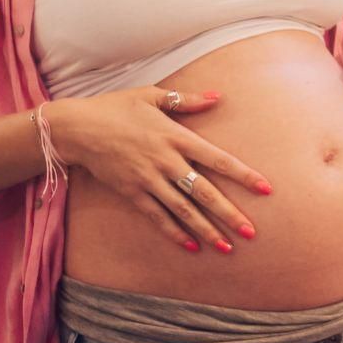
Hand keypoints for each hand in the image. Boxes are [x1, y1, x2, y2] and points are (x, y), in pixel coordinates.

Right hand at [46, 87, 271, 254]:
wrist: (76, 128)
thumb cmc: (116, 107)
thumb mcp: (153, 95)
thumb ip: (188, 100)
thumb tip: (218, 96)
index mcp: (177, 136)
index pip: (219, 159)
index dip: (244, 175)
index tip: (266, 189)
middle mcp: (166, 161)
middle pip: (205, 192)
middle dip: (230, 213)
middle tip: (252, 232)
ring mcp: (148, 180)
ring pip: (183, 210)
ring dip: (206, 229)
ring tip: (227, 247)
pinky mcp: (131, 193)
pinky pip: (157, 217)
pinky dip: (174, 232)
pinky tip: (191, 246)